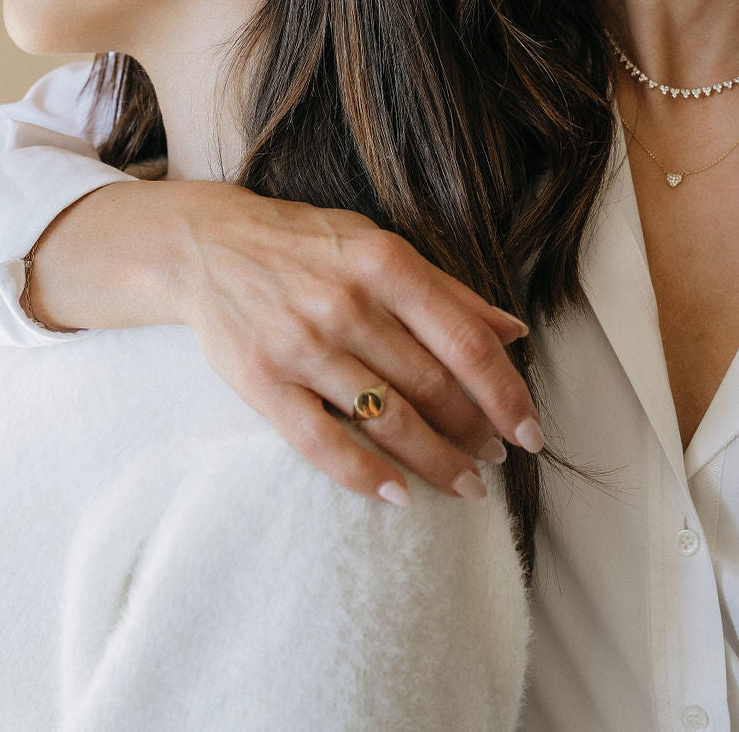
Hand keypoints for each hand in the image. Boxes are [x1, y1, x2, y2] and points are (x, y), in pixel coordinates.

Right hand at [28, 180, 542, 505]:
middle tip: (500, 459)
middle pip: (432, 385)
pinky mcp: (263, 381)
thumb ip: (446, 290)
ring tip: (466, 484)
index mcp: (385, 263)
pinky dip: (366, 475)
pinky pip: (322, 442)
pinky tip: (399, 495)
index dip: (505, 393)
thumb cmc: (306, 244)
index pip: (465, 341)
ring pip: (387, 419)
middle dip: (476, 432)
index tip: (531, 429)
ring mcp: (303, 344)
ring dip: (436, 460)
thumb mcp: (377, 244)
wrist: (206, 245)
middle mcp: (347, 303)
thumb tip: (514, 330)